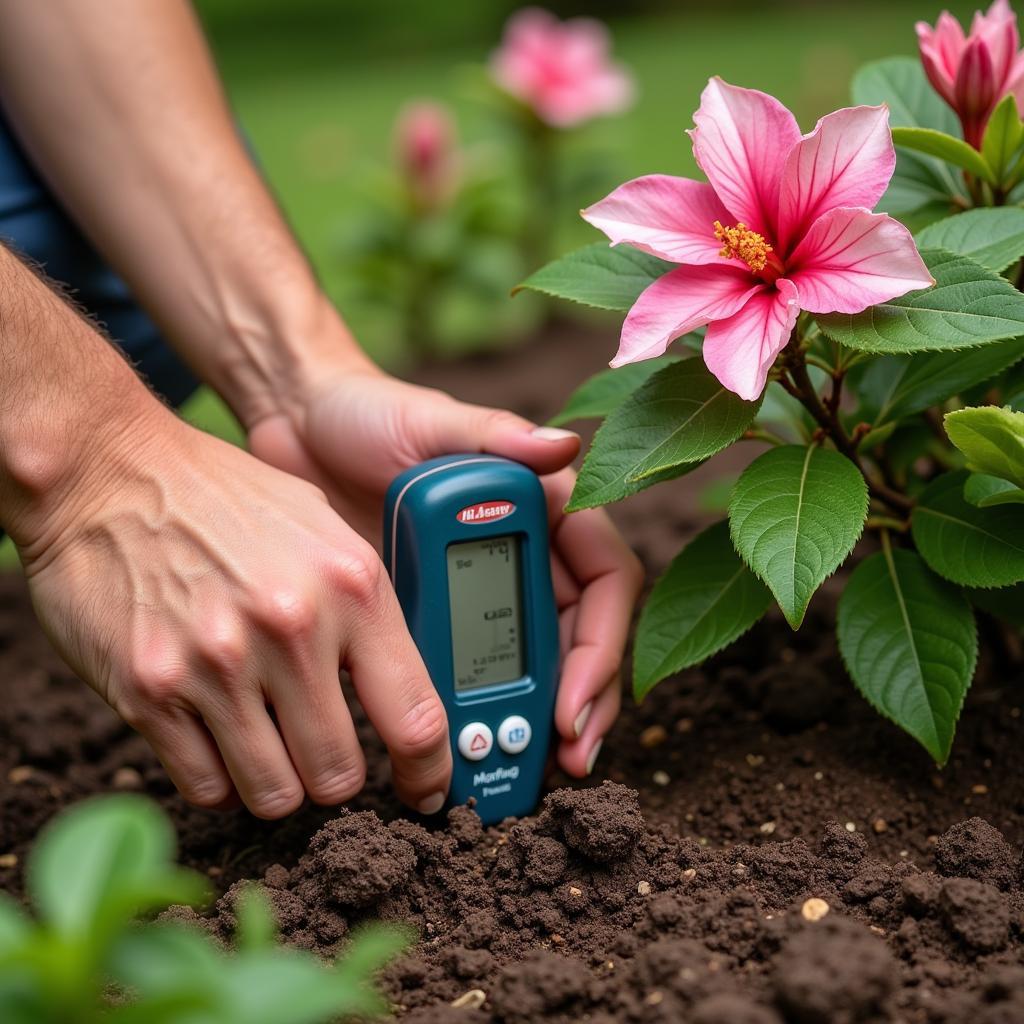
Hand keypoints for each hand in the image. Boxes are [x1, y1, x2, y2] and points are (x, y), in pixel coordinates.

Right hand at [18, 402, 452, 817]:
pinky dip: (219, 778)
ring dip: (278, 782)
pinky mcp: (151, 691)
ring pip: (276, 794)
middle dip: (335, 774)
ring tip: (264, 740)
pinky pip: (207, 787)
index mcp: (351, 586)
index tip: (424, 789)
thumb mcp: (321, 527)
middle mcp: (292, 629)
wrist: (108, 472)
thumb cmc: (222, 498)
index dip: (429, 771)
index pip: (416, 716)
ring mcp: (218, 664)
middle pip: (341, 773)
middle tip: (320, 749)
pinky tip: (216, 736)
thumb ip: (366, 602)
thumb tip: (402, 676)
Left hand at [249, 364, 643, 775]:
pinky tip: (458, 758)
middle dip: (577, 706)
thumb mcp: (430, 422)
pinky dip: (468, 720)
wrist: (293, 431)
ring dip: (528, 726)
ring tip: (510, 777)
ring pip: (526, 668)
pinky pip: (460, 676)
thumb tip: (566, 446)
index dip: (602, 647)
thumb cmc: (368, 413)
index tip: (572, 703)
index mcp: (544, 508)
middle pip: (576, 642)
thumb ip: (495, 435)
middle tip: (561, 764)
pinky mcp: (428, 619)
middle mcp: (524, 555)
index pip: (605, 584)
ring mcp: (476, 591)